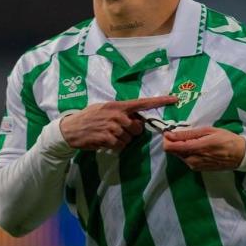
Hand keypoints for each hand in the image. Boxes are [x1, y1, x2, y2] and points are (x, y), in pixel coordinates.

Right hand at [60, 96, 176, 150]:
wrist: (71, 129)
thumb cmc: (89, 117)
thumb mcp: (105, 108)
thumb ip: (121, 111)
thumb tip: (137, 118)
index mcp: (118, 105)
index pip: (143, 103)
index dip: (160, 101)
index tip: (175, 99)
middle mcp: (118, 115)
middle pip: (138, 127)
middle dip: (132, 131)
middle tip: (119, 130)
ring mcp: (113, 127)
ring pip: (130, 138)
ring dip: (122, 140)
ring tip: (109, 135)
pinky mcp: (108, 139)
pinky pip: (121, 146)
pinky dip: (115, 147)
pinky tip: (106, 142)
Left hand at [162, 127, 245, 170]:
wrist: (240, 155)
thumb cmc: (225, 139)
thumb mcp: (208, 131)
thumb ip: (188, 134)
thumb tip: (169, 134)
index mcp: (195, 149)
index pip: (170, 147)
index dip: (166, 138)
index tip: (170, 130)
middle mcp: (192, 160)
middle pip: (173, 151)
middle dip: (174, 141)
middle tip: (184, 132)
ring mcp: (195, 166)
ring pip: (179, 155)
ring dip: (181, 146)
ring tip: (194, 138)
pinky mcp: (198, 169)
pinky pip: (186, 159)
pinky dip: (188, 152)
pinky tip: (198, 146)